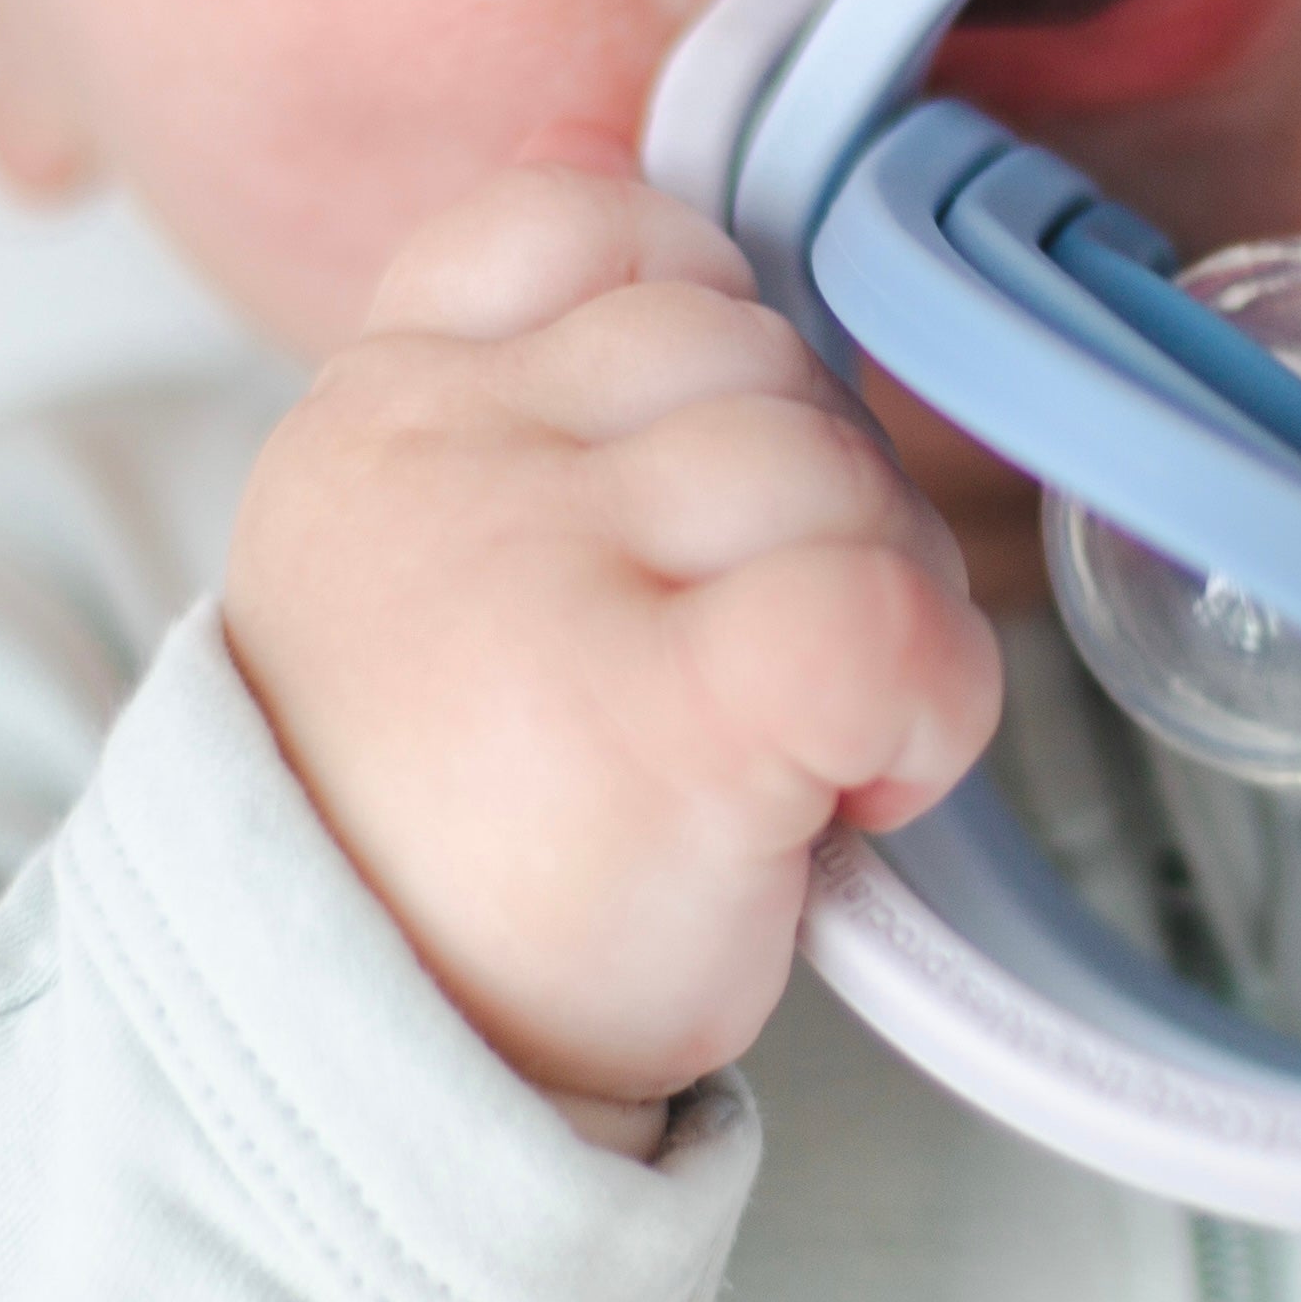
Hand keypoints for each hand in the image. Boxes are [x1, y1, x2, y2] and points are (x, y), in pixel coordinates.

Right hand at [224, 165, 1003, 1130]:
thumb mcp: (441, 568)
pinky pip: (880, 608)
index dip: (704, 327)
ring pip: (833, 470)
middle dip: (817, 504)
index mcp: (386, 406)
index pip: (588, 225)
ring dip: (878, 607)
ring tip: (797, 752)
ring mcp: (543, 568)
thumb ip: (540, 414)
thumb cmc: (458, 834)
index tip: (704, 497)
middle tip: (768, 675)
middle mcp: (449, 454)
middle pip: (756, 354)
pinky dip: (931, 696)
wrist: (370, 1076)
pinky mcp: (658, 712)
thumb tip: (700, 251)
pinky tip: (868, 782)